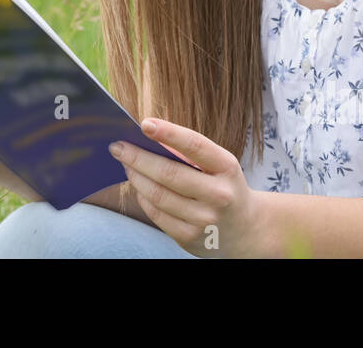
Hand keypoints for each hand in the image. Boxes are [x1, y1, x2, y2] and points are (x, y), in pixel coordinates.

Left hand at [108, 118, 261, 258]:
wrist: (245, 230)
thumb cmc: (223, 186)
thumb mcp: (218, 165)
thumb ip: (189, 152)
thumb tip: (148, 138)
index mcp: (227, 168)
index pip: (195, 145)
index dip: (168, 133)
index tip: (144, 123)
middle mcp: (219, 195)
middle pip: (169, 173)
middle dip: (137, 157)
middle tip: (117, 146)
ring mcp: (205, 220)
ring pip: (158, 195)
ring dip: (136, 176)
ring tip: (125, 164)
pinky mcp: (190, 238)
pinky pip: (157, 215)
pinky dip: (143, 198)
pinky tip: (138, 187)